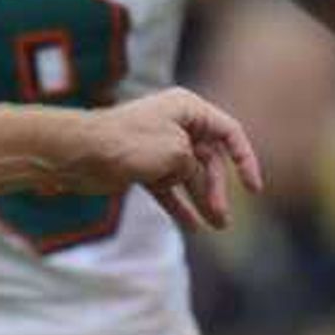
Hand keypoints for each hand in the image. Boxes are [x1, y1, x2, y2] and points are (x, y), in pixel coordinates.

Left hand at [82, 85, 263, 232]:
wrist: (80, 153)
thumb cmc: (128, 143)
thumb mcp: (177, 154)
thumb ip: (196, 168)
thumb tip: (195, 179)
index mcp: (188, 108)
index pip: (229, 133)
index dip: (246, 161)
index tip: (254, 189)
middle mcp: (176, 124)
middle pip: (210, 159)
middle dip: (218, 189)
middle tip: (221, 218)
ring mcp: (159, 146)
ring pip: (190, 176)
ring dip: (204, 200)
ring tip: (216, 227)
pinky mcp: (143, 166)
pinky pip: (169, 188)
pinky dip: (180, 205)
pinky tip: (192, 227)